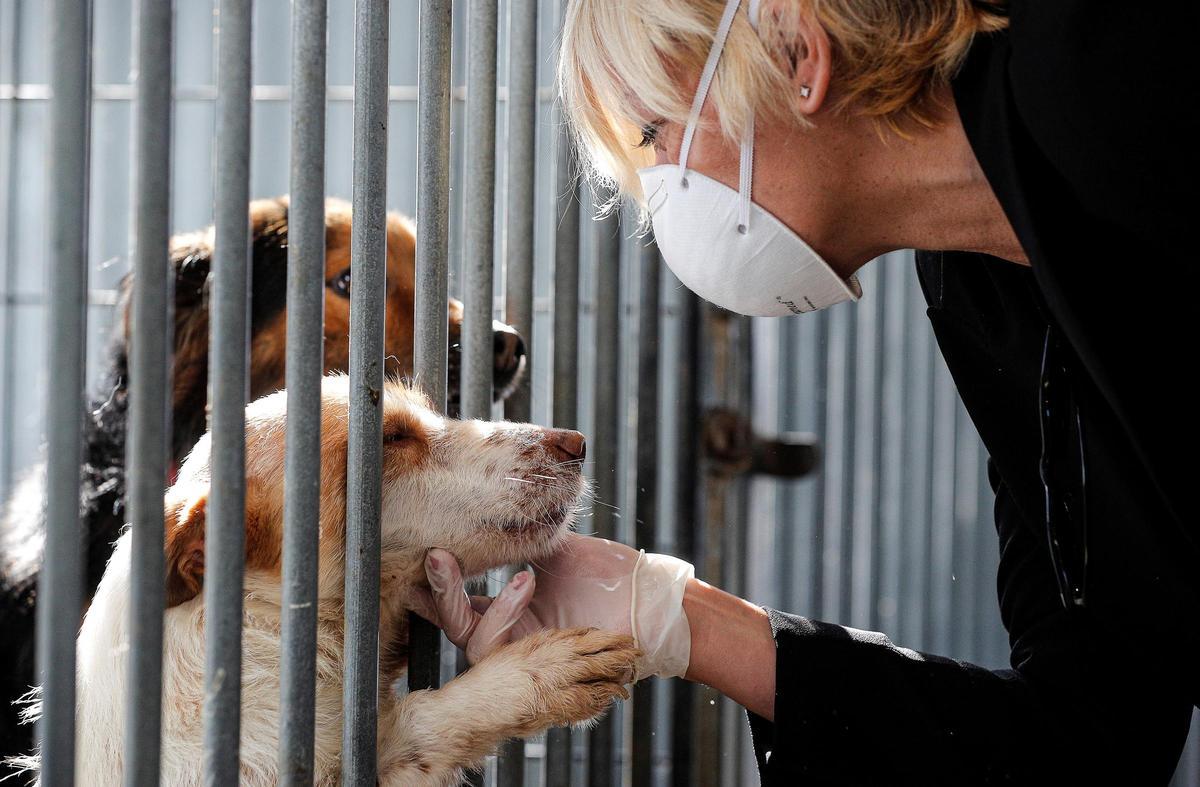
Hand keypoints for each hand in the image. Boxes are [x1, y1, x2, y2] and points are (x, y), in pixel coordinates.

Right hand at [412, 532, 693, 678]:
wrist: (650, 601)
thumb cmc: (613, 578)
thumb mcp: (562, 551)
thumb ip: (528, 535)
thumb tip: (499, 504)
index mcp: (515, 611)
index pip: (464, 604)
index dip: (438, 587)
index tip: (419, 557)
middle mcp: (514, 636)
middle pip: (457, 627)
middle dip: (441, 594)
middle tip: (435, 557)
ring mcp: (525, 653)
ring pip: (473, 641)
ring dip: (476, 601)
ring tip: (501, 569)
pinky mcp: (540, 663)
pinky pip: (500, 647)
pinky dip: (505, 611)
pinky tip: (525, 581)